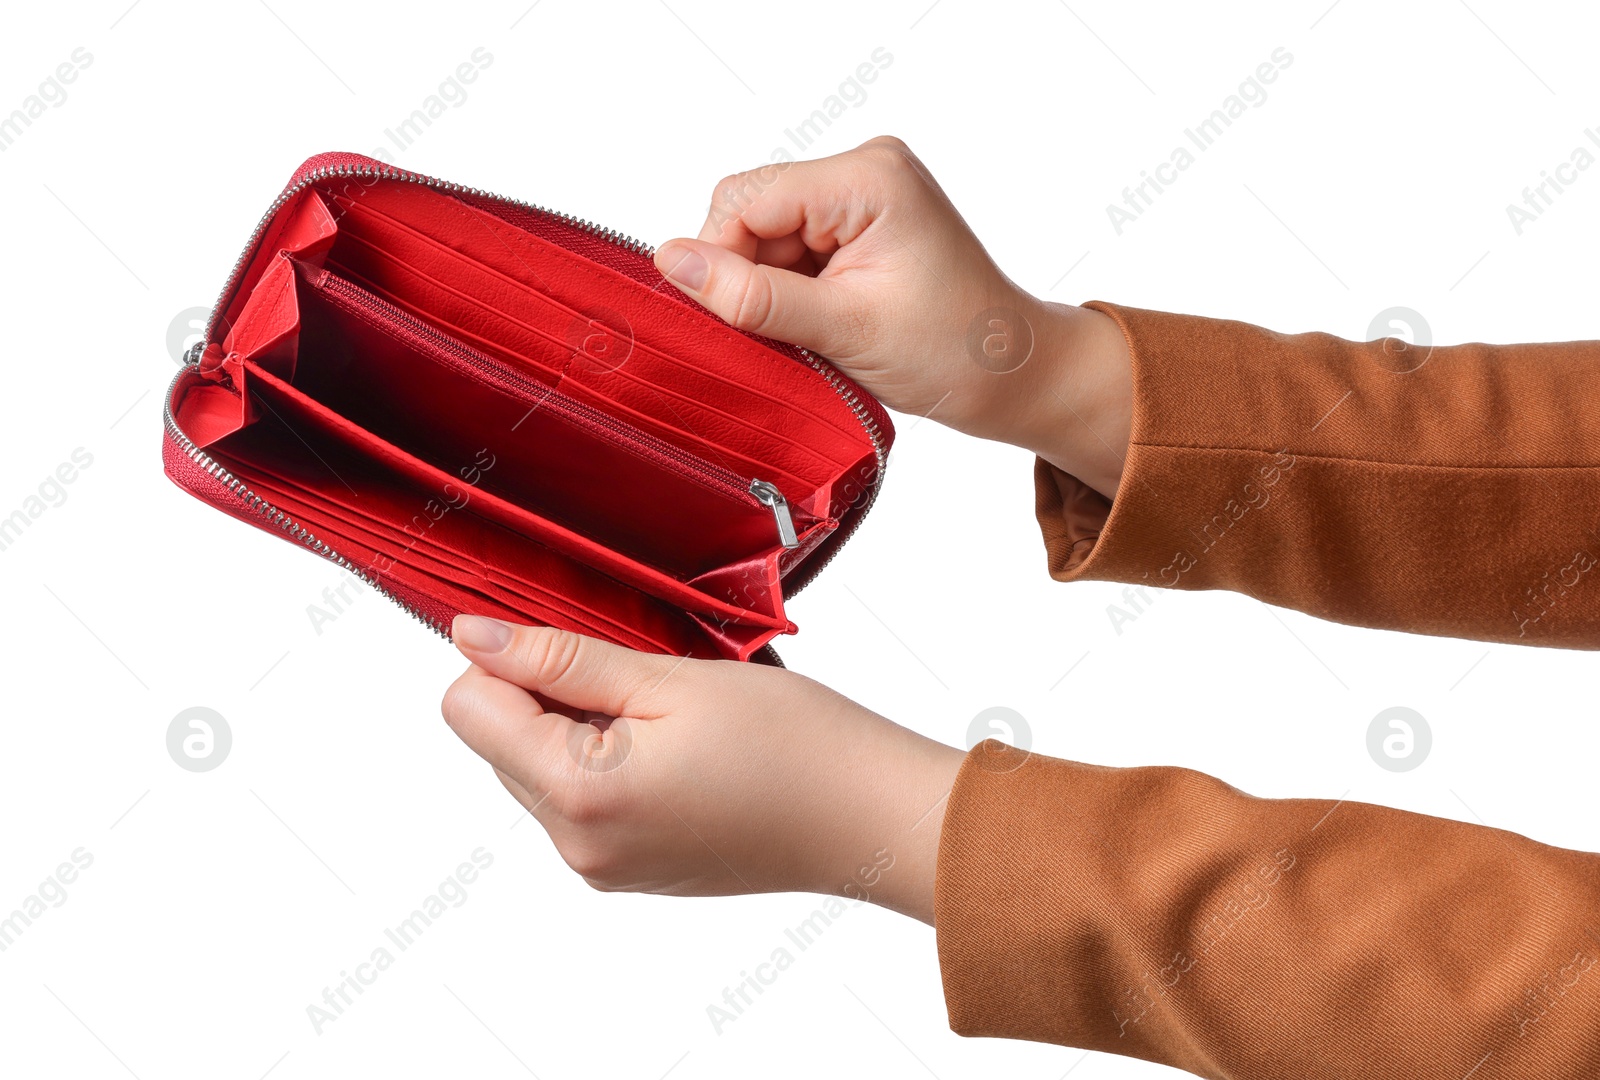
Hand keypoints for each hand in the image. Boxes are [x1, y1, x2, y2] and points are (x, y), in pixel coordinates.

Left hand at [440, 614, 966, 922]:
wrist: (870, 815)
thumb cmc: (795, 744)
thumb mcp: (669, 678)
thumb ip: (560, 658)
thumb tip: (472, 636)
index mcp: (579, 795)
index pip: (469, 710)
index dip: (513, 662)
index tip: (581, 647)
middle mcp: (577, 846)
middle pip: (500, 744)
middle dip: (553, 699)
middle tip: (645, 685)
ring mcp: (603, 867)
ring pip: (540, 770)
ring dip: (585, 730)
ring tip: (672, 721)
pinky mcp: (630, 872)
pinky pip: (582, 802)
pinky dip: (612, 763)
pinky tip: (682, 753)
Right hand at [652, 135, 1132, 496]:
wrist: (1012, 376)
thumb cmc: (956, 352)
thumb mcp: (844, 329)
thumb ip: (753, 296)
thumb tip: (672, 263)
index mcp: (868, 177)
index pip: (747, 199)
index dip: (719, 259)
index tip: (720, 318)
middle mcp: (864, 171)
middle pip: (751, 212)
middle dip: (745, 276)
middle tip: (776, 335)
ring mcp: (862, 197)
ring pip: (764, 236)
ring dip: (767, 290)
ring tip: (810, 336)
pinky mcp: (858, 226)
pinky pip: (789, 251)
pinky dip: (787, 293)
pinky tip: (815, 326)